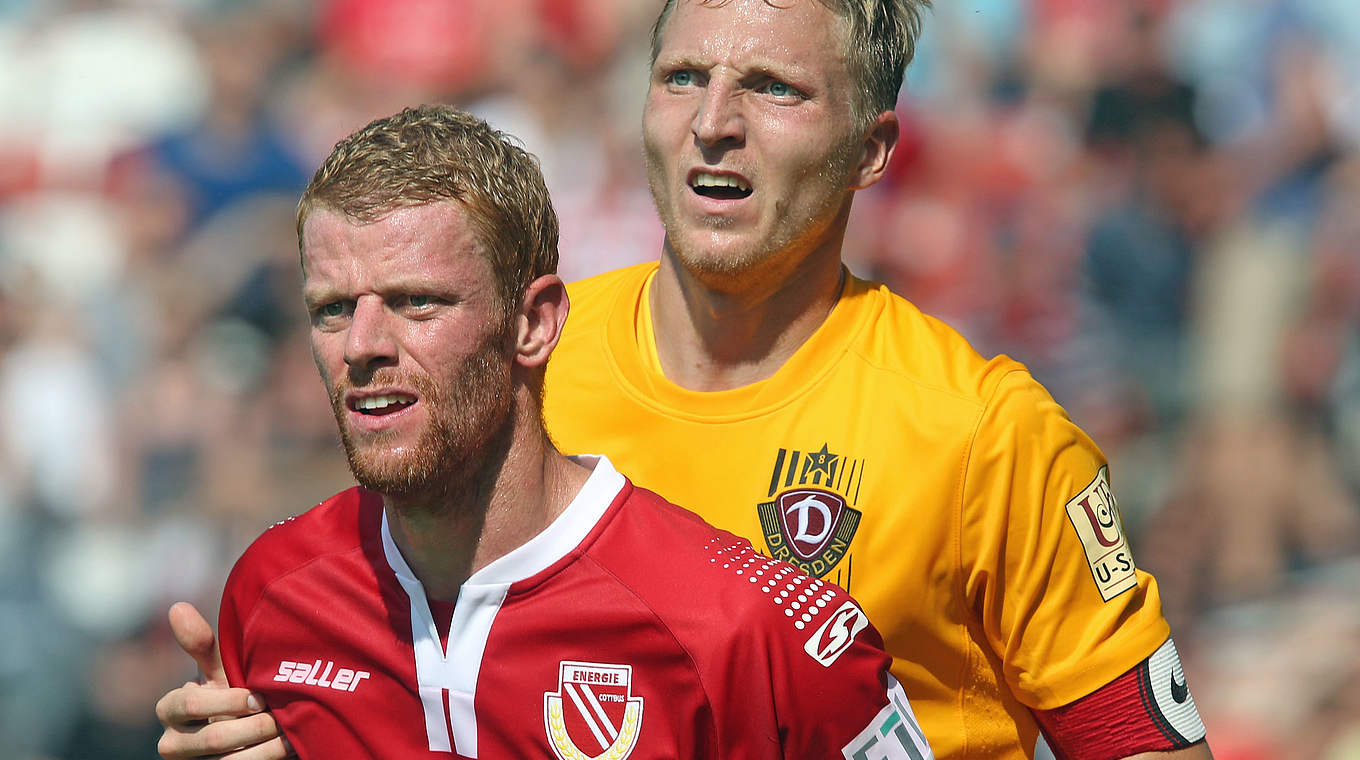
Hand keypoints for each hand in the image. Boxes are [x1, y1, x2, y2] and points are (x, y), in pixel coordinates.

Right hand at [155, 602, 294, 758]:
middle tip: (280, 716)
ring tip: (290, 733)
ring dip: (265, 747)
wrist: (248, 734)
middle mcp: (171, 743)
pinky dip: (267, 759)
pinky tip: (289, 747)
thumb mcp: (220, 671)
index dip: (227, 700)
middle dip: (253, 726)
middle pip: (213, 738)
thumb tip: (176, 606)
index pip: (189, 703)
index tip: (259, 696)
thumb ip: (201, 644)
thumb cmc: (233, 693)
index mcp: (169, 709)